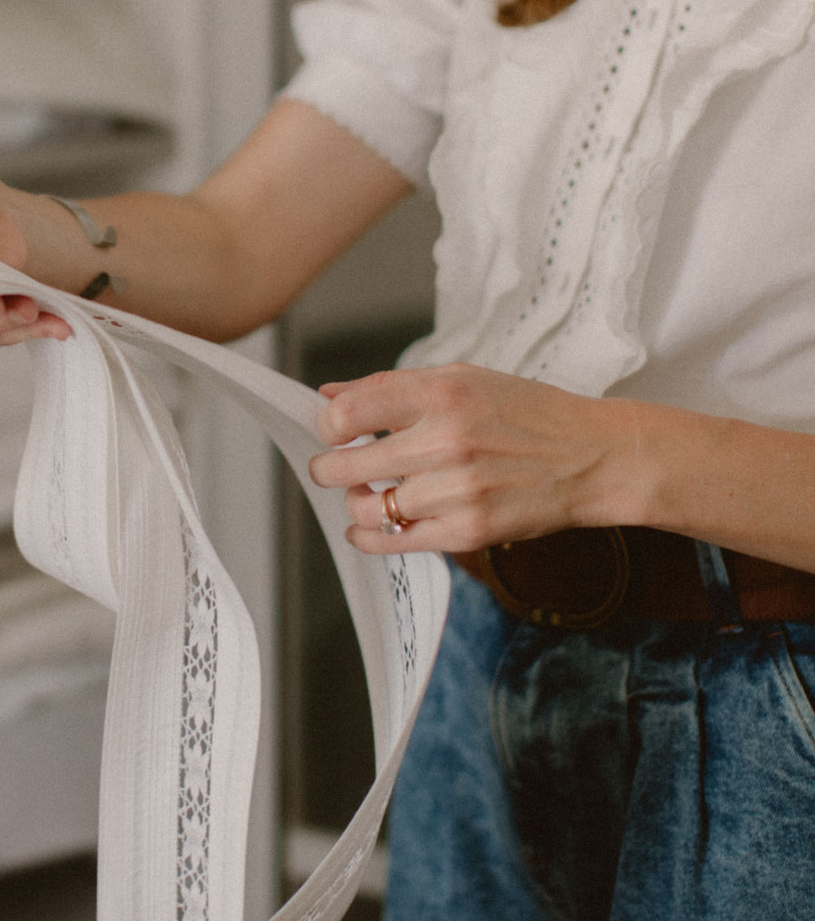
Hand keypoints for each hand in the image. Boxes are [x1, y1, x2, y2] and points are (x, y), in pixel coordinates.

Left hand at [308, 364, 634, 555]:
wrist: (592, 456)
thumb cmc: (528, 413)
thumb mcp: (463, 378)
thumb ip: (392, 386)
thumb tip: (329, 394)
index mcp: (442, 393)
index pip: (349, 411)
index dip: (328, 424)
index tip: (333, 430)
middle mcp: (445, 440)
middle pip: (347, 465)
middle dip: (327, 468)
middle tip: (329, 467)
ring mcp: (457, 490)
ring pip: (368, 507)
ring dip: (354, 501)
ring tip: (363, 493)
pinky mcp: (468, 531)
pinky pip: (395, 542)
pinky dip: (369, 537)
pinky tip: (367, 527)